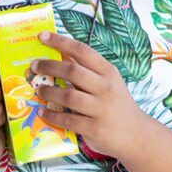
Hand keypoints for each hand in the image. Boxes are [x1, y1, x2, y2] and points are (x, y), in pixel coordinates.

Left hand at [31, 31, 142, 158]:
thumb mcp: (108, 82)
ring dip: (48, 92)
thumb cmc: (117, 104)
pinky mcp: (94, 128)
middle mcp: (106, 88)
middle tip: (34, 66)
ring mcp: (101, 109)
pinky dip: (52, 116)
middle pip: (72, 71)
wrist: (136, 135)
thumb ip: (87, 70)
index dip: (60, 41)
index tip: (42, 36)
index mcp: (108, 72)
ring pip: (68, 96)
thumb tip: (61, 54)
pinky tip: (43, 112)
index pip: (82, 51)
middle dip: (49, 66)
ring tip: (38, 90)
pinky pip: (67, 120)